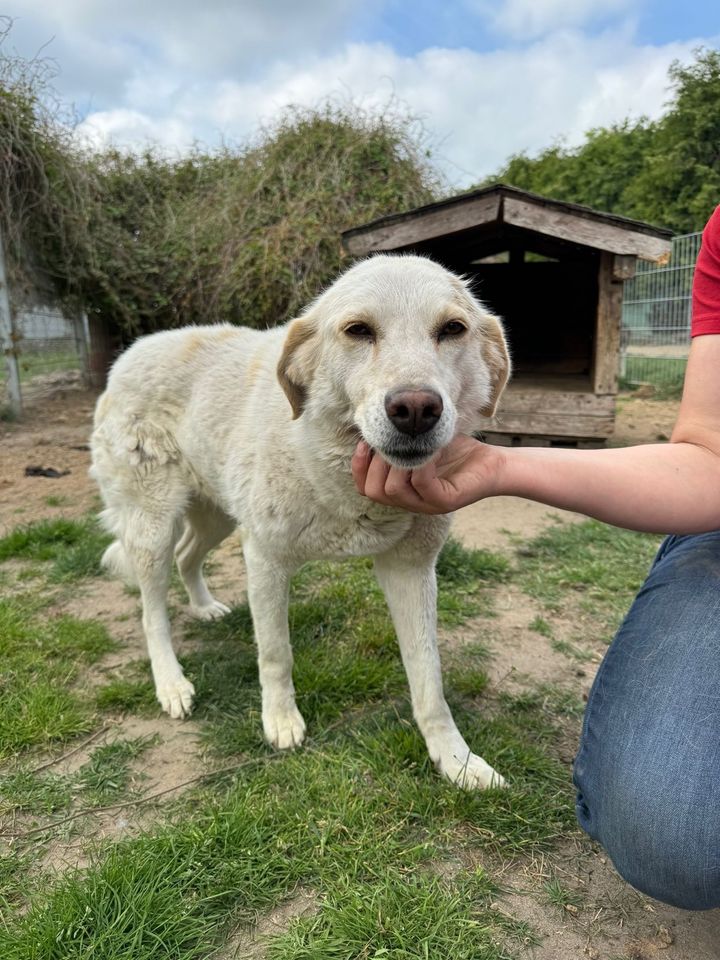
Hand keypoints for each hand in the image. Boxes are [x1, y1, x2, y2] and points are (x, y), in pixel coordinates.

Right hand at [351, 435, 504, 513]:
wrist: (494, 464)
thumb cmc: (457, 453)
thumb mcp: (421, 443)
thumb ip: (399, 440)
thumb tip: (372, 421)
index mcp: (402, 492)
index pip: (366, 489)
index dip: (358, 467)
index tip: (364, 442)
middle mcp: (411, 503)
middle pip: (374, 492)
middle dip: (376, 462)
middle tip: (390, 442)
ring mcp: (427, 505)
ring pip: (393, 491)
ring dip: (397, 462)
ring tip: (410, 445)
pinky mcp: (445, 501)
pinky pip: (422, 484)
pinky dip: (420, 463)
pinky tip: (427, 449)